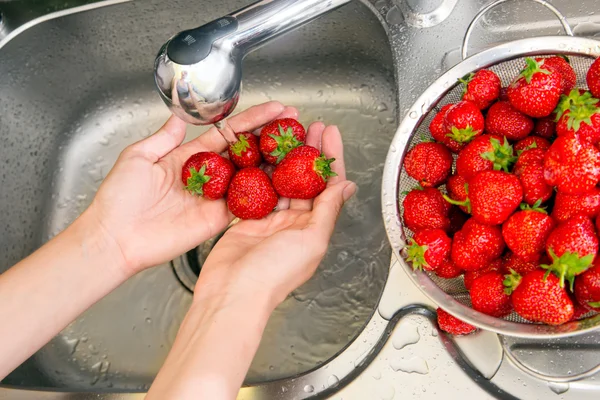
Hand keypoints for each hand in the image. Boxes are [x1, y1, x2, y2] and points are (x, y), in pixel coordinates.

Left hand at [87, 101, 296, 274]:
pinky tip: (283, 179)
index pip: (228, 133)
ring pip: (251, 175)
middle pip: (246, 151)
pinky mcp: (218, 218)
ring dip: (273, 161)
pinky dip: (265, 192)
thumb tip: (180, 116)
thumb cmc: (119, 198)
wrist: (116, 237)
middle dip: (271, 137)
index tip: (274, 109)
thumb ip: (164, 137)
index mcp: (190, 157)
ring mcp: (216, 197)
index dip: (252, 121)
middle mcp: (208, 175)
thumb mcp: (138, 156)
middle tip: (294, 124)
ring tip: (296, 146)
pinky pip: (246, 203)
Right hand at [194, 123, 355, 308]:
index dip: (330, 158)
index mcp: (314, 228)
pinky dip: (258, 172)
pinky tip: (260, 155)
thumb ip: (328, 210)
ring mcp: (270, 220)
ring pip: (280, 181)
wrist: (232, 293)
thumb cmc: (274, 274)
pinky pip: (256, 190)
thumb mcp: (311, 239)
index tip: (330, 134)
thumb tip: (347, 186)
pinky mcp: (247, 220)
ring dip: (284, 157)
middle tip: (309, 125)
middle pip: (304, 179)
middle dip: (308, 152)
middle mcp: (295, 223)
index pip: (328, 186)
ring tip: (285, 133)